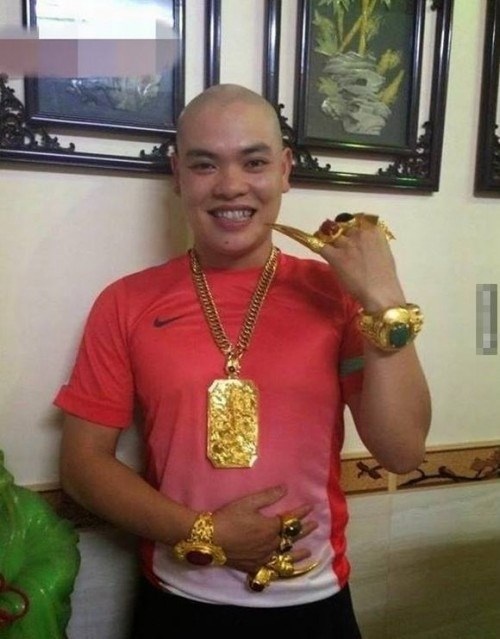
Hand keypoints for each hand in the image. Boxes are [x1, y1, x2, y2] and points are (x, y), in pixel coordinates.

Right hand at [212, 486, 317, 573]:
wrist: (209, 538)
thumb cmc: (228, 517)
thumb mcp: (248, 502)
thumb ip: (268, 496)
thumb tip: (285, 489)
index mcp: (270, 527)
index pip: (290, 519)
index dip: (301, 512)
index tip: (310, 507)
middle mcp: (270, 544)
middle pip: (291, 537)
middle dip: (304, 530)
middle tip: (315, 526)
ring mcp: (262, 557)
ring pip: (285, 556)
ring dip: (298, 553)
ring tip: (308, 552)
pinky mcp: (253, 566)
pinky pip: (271, 570)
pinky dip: (280, 570)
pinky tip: (284, 570)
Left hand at [270, 213, 405, 310]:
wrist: (381, 293)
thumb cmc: (384, 278)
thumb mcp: (382, 253)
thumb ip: (370, 242)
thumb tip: (359, 241)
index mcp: (374, 230)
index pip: (354, 218)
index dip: (346, 225)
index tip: (342, 231)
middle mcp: (359, 232)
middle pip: (339, 224)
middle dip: (333, 231)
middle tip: (330, 240)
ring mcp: (346, 244)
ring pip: (327, 233)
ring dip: (323, 238)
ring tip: (321, 244)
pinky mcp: (334, 256)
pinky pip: (317, 244)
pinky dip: (307, 240)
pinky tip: (298, 236)